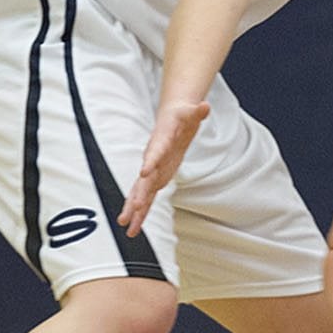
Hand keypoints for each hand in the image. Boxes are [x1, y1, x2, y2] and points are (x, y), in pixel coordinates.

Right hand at [119, 100, 210, 236]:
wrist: (173, 120)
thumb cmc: (182, 117)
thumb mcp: (191, 113)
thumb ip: (197, 112)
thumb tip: (204, 106)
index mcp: (160, 141)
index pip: (155, 151)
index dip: (151, 161)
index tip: (144, 172)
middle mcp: (152, 158)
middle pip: (144, 178)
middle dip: (138, 194)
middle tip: (133, 209)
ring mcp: (152, 170)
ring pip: (141, 192)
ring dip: (134, 209)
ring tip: (127, 226)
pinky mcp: (155, 179)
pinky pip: (146, 197)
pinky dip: (141, 211)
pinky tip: (134, 226)